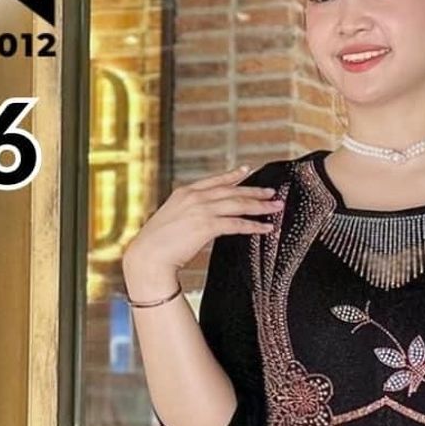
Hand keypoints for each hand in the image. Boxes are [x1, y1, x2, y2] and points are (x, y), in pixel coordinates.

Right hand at [121, 164, 283, 298]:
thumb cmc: (157, 245)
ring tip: (276, 207)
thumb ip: (187, 215)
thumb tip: (199, 222)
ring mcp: (200, 210)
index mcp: (184, 193)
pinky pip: (236, 224)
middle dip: (254, 191)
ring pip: (237, 204)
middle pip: (231, 190)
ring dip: (260, 206)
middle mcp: (194, 197)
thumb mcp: (171, 221)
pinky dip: (253, 225)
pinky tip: (265, 228)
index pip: (214, 180)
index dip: (233, 175)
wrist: (148, 256)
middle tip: (272, 192)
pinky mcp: (206, 226)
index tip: (247, 170)